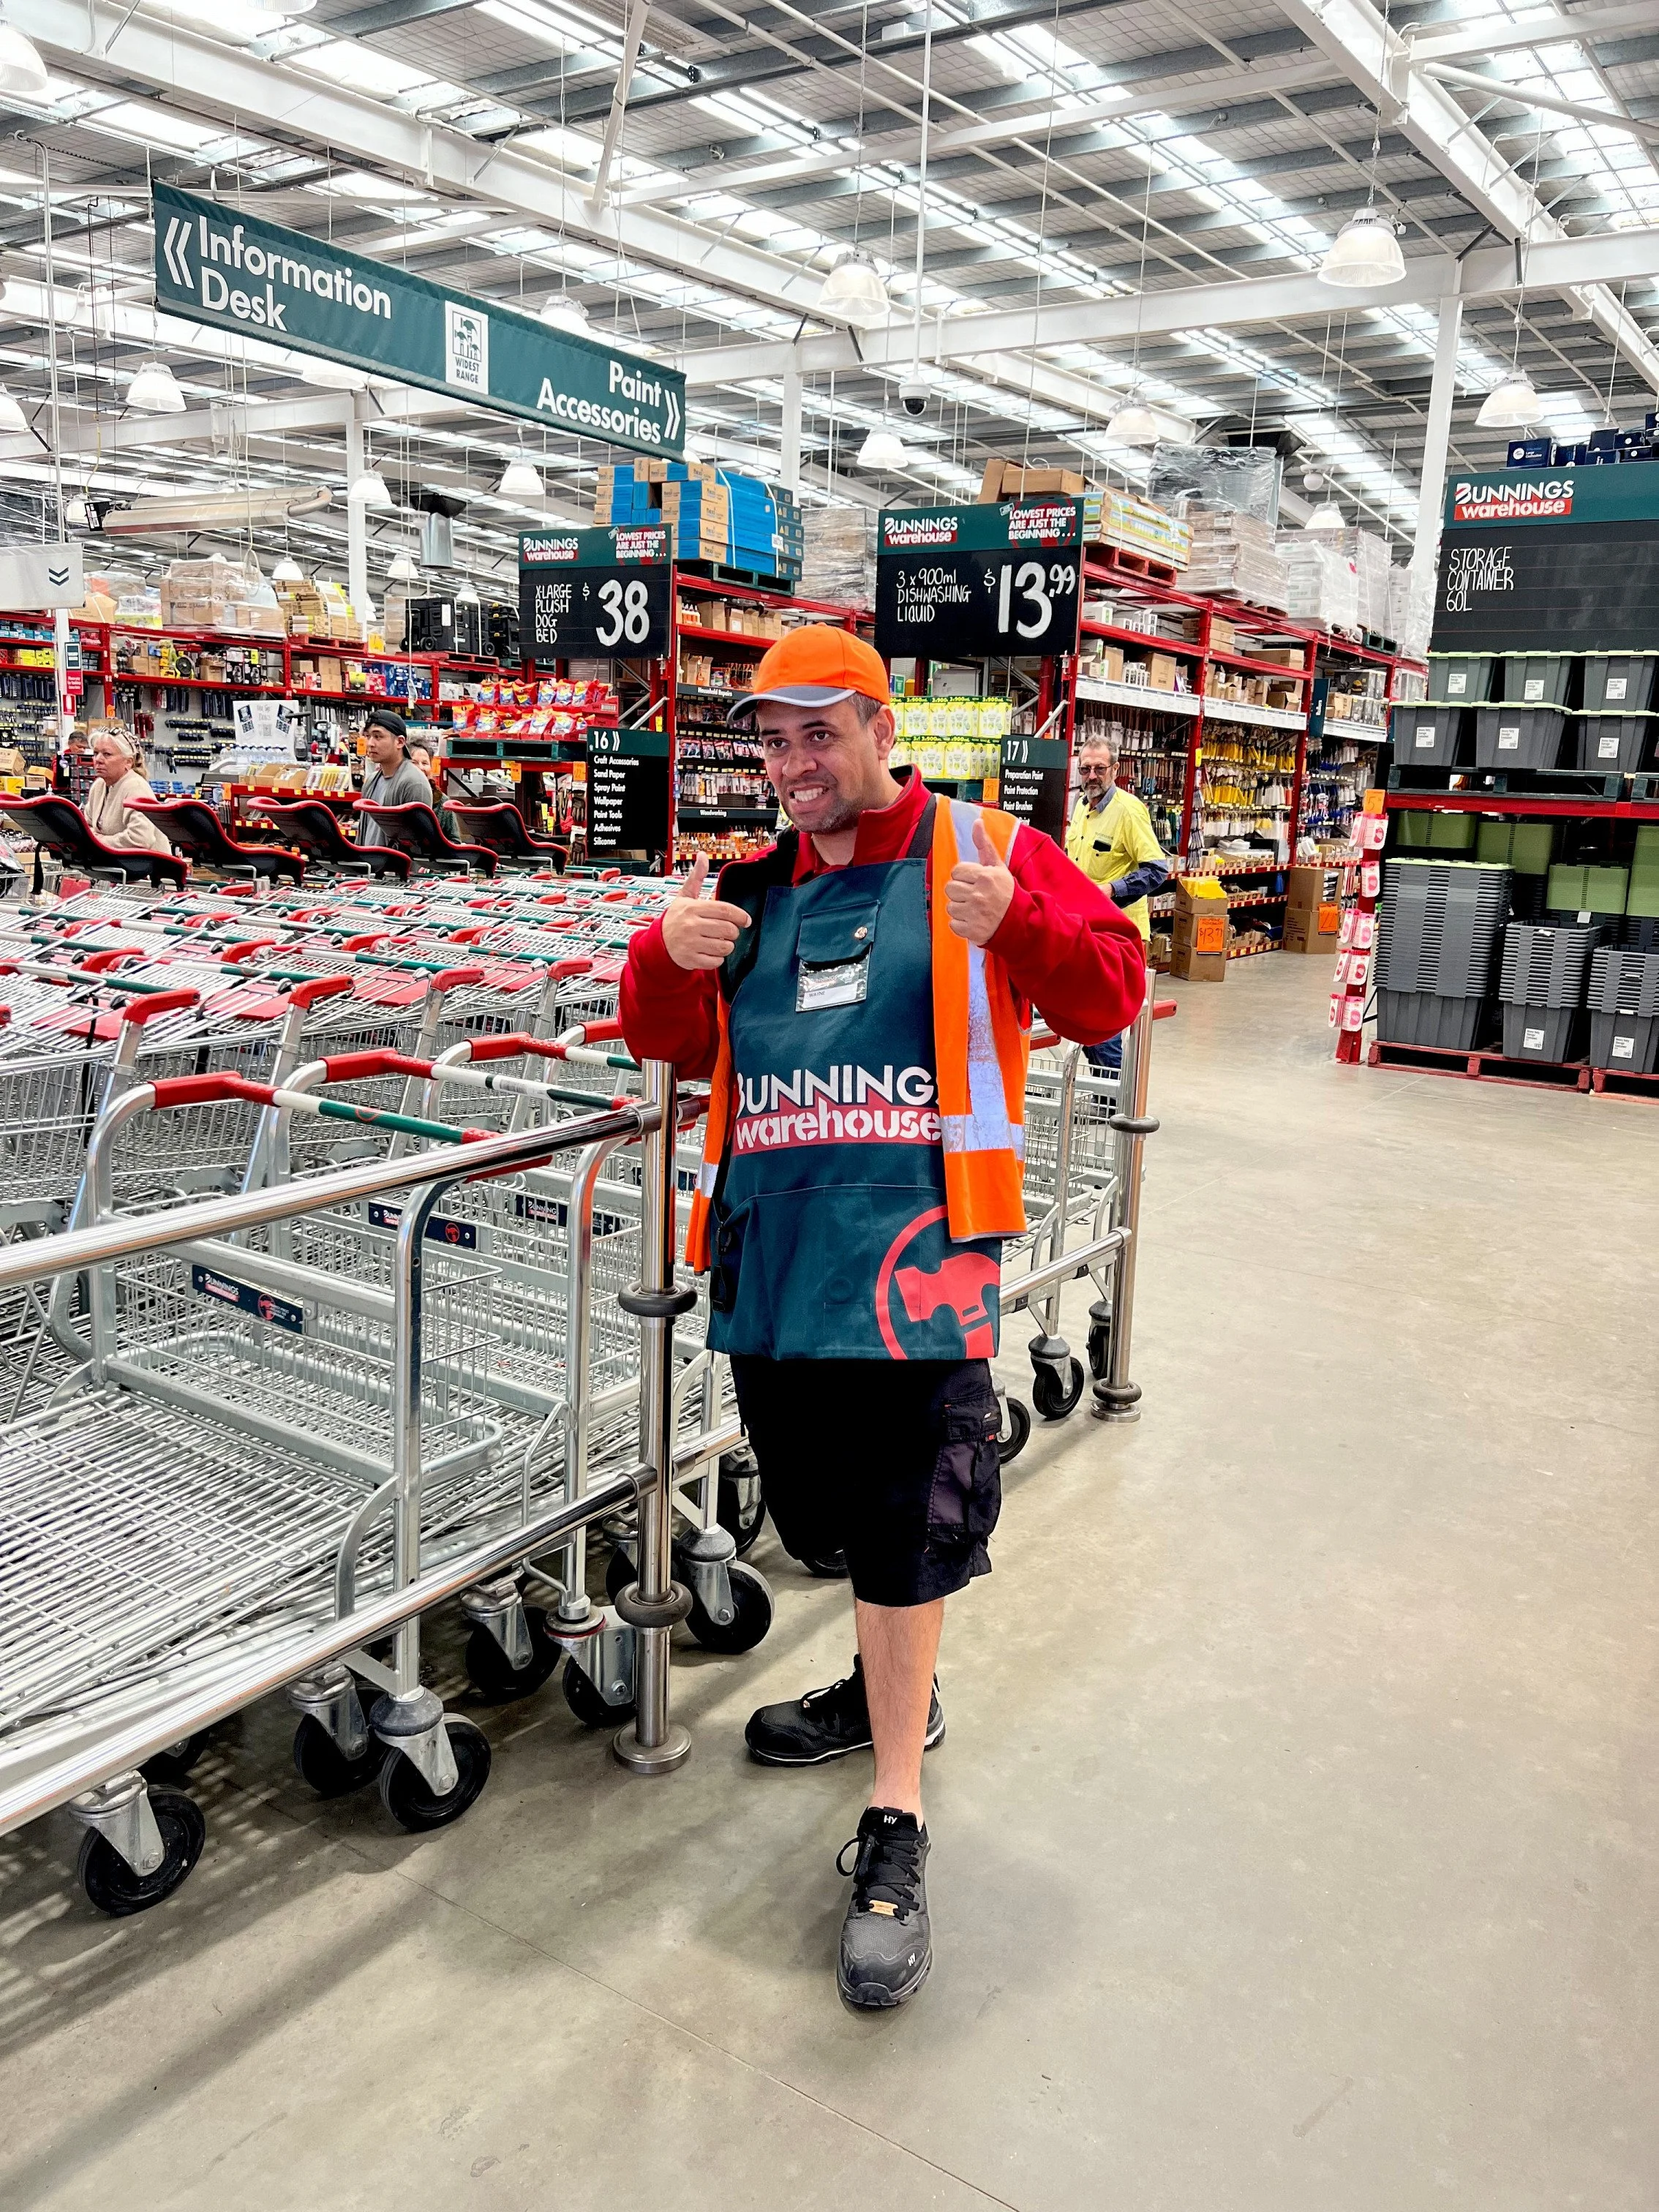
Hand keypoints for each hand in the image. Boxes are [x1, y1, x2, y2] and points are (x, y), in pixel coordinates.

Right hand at [659, 852, 751, 971]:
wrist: (657, 944)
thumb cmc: (675, 919)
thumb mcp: (684, 897)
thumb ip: (696, 878)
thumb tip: (703, 856)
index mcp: (693, 908)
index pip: (726, 911)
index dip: (741, 916)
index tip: (746, 920)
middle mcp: (692, 926)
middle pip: (728, 929)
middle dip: (732, 932)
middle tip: (727, 931)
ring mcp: (691, 944)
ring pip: (725, 946)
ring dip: (726, 945)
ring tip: (718, 941)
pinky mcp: (691, 959)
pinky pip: (717, 961)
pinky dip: (717, 958)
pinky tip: (710, 951)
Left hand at [944, 816, 1015, 945]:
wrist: (1020, 921)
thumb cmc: (1007, 893)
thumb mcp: (998, 867)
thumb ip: (984, 845)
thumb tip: (976, 822)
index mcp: (985, 877)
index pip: (956, 871)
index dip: (964, 877)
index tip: (974, 882)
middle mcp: (979, 895)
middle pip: (950, 888)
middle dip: (960, 892)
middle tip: (974, 896)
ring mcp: (974, 914)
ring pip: (950, 907)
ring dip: (960, 909)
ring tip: (975, 908)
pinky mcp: (971, 930)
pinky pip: (953, 924)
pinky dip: (961, 924)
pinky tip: (973, 920)